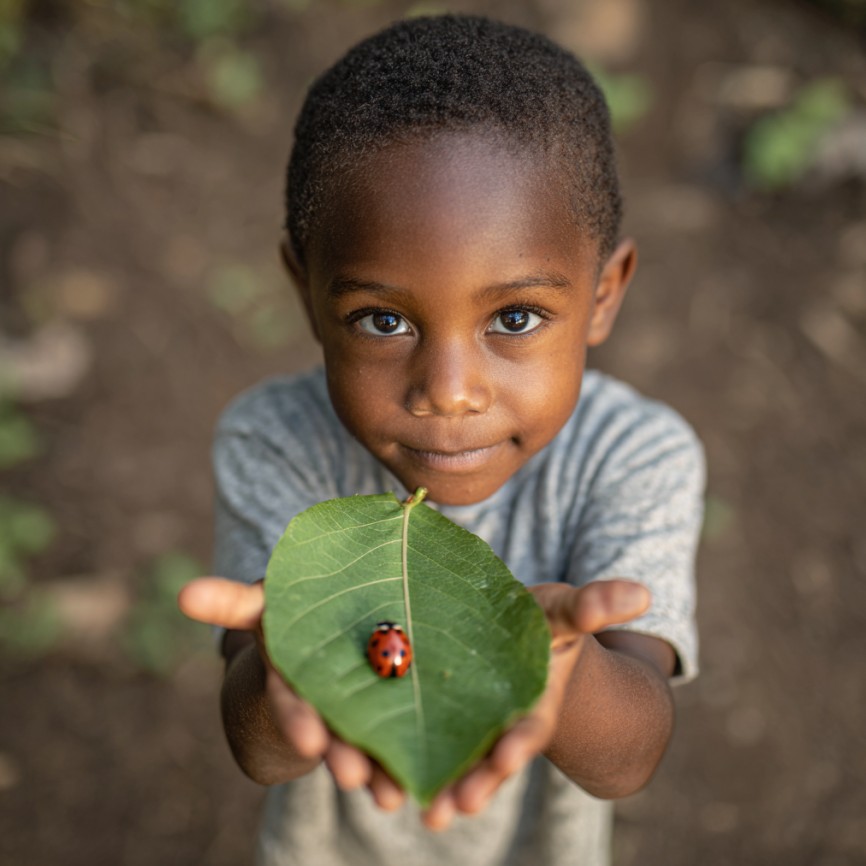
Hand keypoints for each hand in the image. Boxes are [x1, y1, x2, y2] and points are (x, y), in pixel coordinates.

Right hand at [177, 577, 404, 809]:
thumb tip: (184, 594)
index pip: (293, 705)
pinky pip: (402, 736)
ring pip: (368, 746)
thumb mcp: (263, 604)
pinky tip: (424, 779)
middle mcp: (324, 704)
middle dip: (342, 756)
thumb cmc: (290, 613)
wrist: (327, 627)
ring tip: (391, 794)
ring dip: (379, 771)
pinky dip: (410, 757)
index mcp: (293, 681)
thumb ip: (232, 601)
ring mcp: (357, 713)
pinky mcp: (392, 711)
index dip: (298, 721)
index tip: (310, 741)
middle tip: (352, 775)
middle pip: (333, 735)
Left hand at [420, 579, 649, 829]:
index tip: (508, 756)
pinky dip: (400, 763)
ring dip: (438, 787)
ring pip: (450, 764)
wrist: (506, 632)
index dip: (519, 741)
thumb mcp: (563, 611)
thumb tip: (643, 594)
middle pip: (487, 761)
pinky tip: (379, 782)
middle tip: (458, 806)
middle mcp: (498, 726)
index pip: (528, 727)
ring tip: (428, 812)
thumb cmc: (539, 622)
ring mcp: (464, 729)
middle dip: (476, 782)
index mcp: (532, 703)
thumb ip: (592, 605)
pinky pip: (414, 743)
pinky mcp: (431, 721)